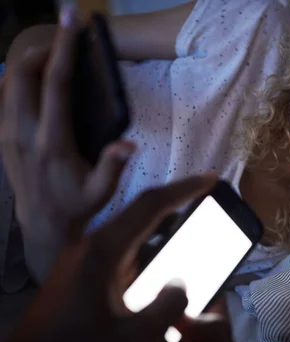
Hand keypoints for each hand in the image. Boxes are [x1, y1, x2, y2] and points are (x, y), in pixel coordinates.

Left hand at [0, 5, 134, 281]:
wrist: (41, 225)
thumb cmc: (77, 205)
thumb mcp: (101, 192)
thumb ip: (112, 167)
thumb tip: (129, 143)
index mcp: (50, 141)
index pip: (54, 83)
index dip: (64, 48)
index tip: (72, 19)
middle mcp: (22, 131)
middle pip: (23, 73)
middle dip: (44, 49)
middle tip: (66, 44)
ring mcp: (7, 132)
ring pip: (8, 81)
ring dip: (30, 62)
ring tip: (54, 58)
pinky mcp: (2, 136)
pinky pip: (4, 95)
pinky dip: (18, 78)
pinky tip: (36, 80)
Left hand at [0, 175, 245, 341]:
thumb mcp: (134, 338)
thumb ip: (168, 307)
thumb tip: (182, 284)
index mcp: (103, 250)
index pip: (150, 205)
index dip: (184, 189)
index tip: (210, 178)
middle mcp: (90, 247)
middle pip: (139, 213)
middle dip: (174, 204)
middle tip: (203, 200)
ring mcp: (81, 261)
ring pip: (129, 233)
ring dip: (159, 229)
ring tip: (188, 230)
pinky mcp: (79, 277)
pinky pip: (119, 253)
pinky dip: (145, 250)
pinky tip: (159, 266)